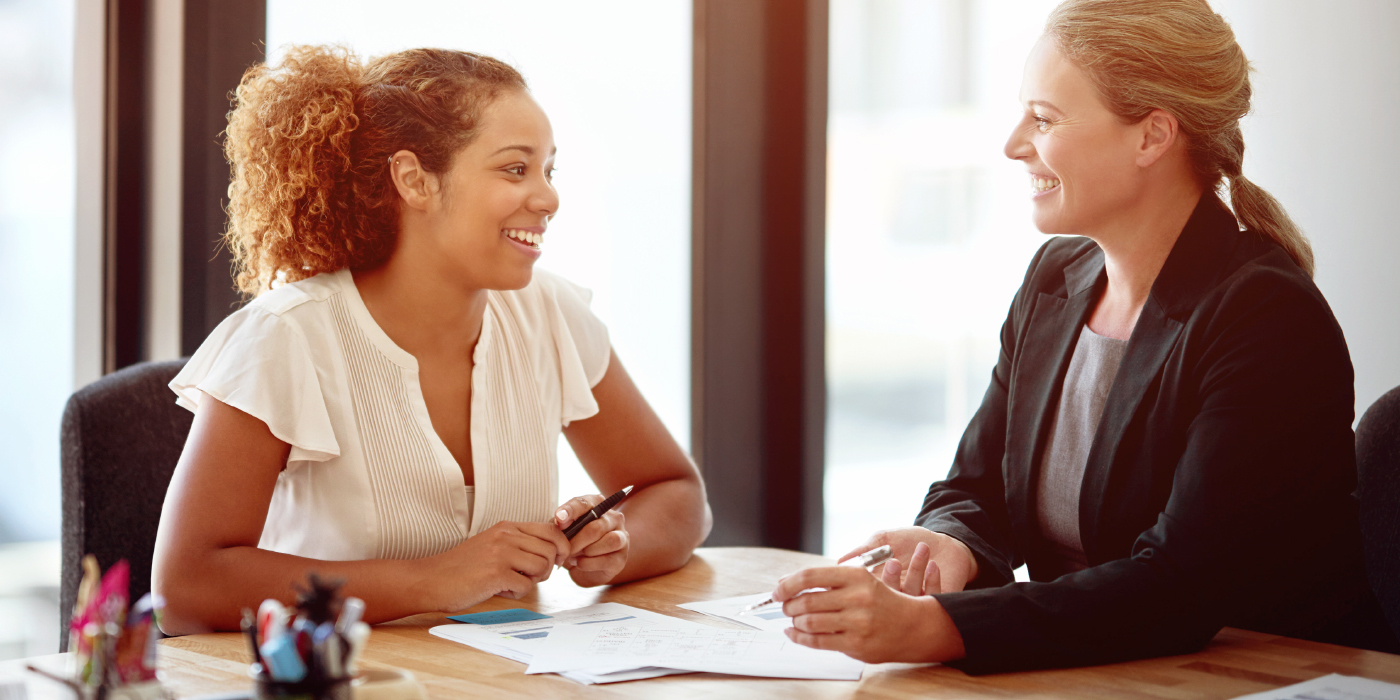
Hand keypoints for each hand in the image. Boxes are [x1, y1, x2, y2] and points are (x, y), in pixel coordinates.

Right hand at [426, 520, 568, 610]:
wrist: (431, 580)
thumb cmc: (462, 568)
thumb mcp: (492, 545)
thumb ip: (519, 544)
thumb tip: (553, 553)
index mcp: (507, 527)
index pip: (551, 530)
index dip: (561, 547)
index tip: (556, 561)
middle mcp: (506, 536)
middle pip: (551, 550)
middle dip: (546, 569)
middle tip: (527, 576)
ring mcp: (501, 553)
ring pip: (542, 567)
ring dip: (531, 581)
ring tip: (510, 583)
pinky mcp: (496, 574)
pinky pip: (526, 585)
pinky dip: (516, 592)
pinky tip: (499, 590)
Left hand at [554, 494, 629, 586]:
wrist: (582, 564)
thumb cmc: (573, 541)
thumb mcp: (564, 529)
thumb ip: (561, 522)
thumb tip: (560, 519)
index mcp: (597, 505)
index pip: (585, 503)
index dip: (571, 510)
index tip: (559, 519)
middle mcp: (614, 518)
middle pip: (596, 527)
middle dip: (576, 541)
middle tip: (564, 549)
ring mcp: (621, 537)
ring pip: (610, 541)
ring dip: (587, 551)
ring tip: (574, 556)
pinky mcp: (621, 558)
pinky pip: (607, 560)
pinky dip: (589, 563)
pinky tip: (579, 563)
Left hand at [774, 566, 965, 663]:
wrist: (912, 626)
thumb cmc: (879, 601)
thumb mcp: (858, 581)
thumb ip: (825, 582)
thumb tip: (785, 583)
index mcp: (856, 575)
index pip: (811, 576)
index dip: (788, 583)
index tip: (778, 590)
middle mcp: (857, 597)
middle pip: (807, 600)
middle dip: (789, 605)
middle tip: (785, 607)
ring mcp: (858, 622)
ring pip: (810, 621)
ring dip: (795, 621)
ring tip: (794, 620)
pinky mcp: (856, 644)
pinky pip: (818, 641)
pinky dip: (800, 638)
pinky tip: (794, 633)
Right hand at [840, 527, 977, 592]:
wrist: (944, 542)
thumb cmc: (910, 540)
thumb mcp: (884, 539)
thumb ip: (864, 549)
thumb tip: (839, 562)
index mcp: (881, 585)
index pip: (867, 593)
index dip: (865, 585)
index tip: (867, 569)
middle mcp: (897, 597)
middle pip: (888, 601)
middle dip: (891, 580)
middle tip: (895, 561)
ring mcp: (917, 601)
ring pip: (911, 597)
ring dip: (916, 572)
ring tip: (922, 548)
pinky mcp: (938, 602)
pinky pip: (933, 599)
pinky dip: (932, 580)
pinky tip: (933, 564)